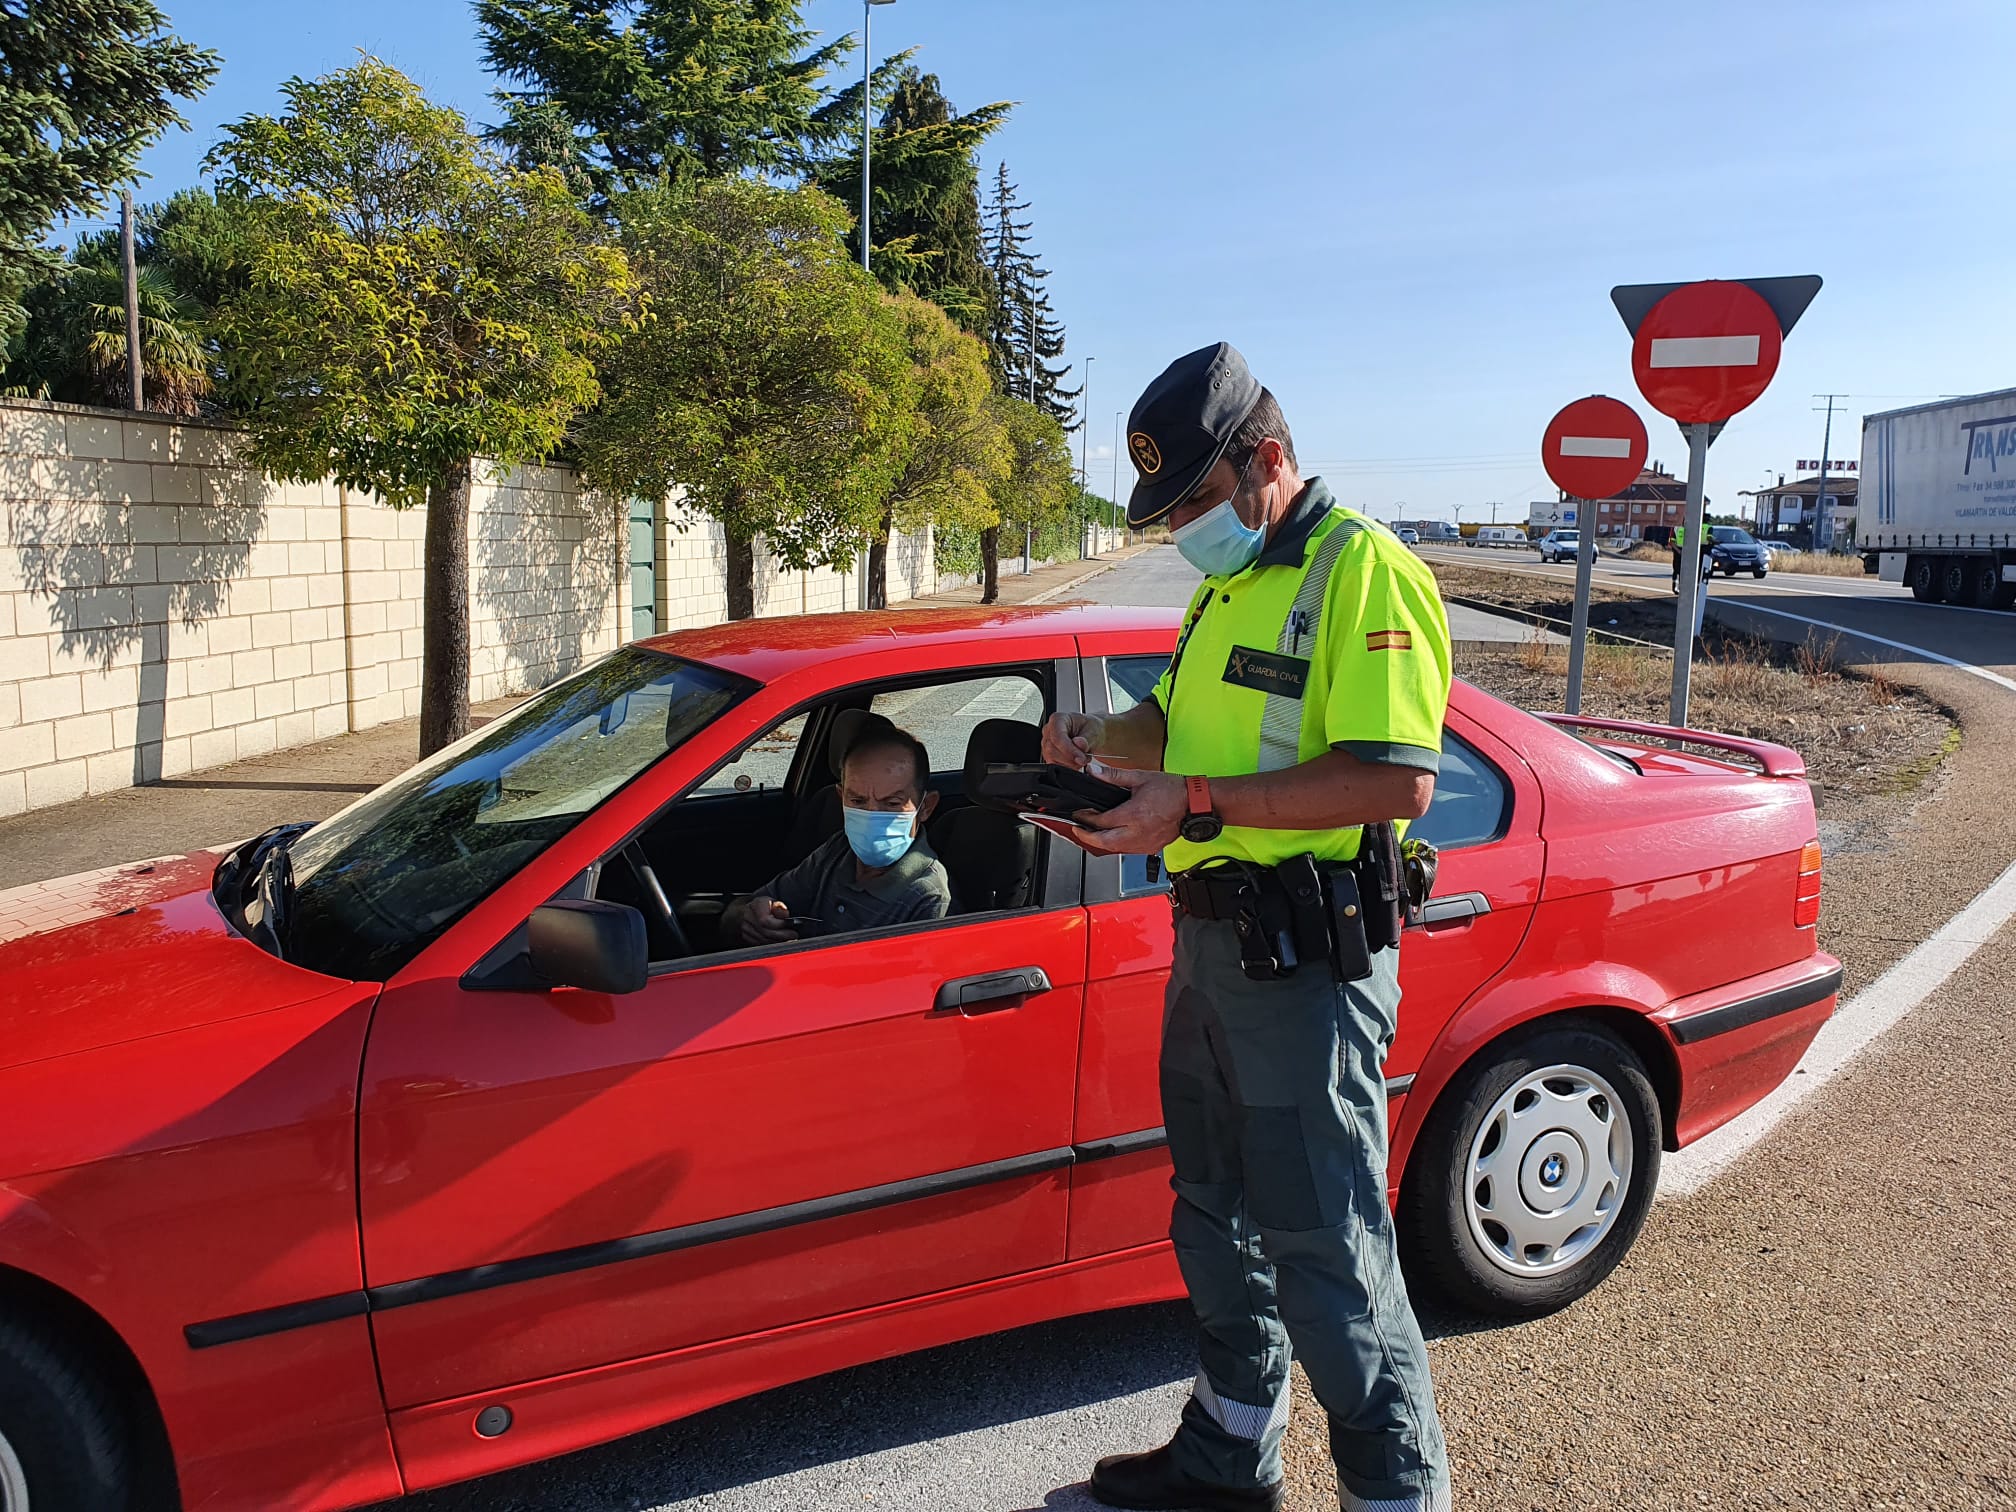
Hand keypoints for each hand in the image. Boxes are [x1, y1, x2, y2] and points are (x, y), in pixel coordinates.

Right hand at [739, 896, 798, 945]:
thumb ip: (781, 908)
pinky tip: (779, 941)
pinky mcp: (746, 936)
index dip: (779, 925)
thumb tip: (785, 915)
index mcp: (757, 904)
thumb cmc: (767, 905)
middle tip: (793, 935)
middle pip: (765, 932)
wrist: (754, 909)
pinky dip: (771, 944)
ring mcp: (745, 927)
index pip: (765, 920)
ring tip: (788, 939)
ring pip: (763, 940)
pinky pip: (760, 944)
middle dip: (782, 936)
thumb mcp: (776, 902)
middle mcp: (748, 916)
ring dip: (778, 941)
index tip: (791, 925)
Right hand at [1042, 711, 1105, 770]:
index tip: (1081, 758)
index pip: (1057, 736)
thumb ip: (1086, 739)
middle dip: (1070, 759)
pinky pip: (1055, 765)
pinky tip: (1077, 762)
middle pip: (1052, 750)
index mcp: (1058, 719)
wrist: (1093, 735)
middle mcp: (1050, 731)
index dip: (1068, 750)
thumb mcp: (1094, 731)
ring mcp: (1048, 744)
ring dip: (1070, 764)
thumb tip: (1078, 743)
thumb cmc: (1092, 729)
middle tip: (1085, 758)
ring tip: (1083, 758)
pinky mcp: (1050, 755)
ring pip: (1052, 759)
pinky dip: (1068, 767)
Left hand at [1071, 765, 1185, 855]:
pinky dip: (1117, 846)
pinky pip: (1128, 851)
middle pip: (1103, 842)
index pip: (1101, 821)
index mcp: (1134, 815)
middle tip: (1077, 830)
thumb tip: (1094, 771)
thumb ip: (1114, 775)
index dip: (1086, 818)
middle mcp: (1137, 833)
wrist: (1196, 804)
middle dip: (1086, 838)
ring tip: (1092, 834)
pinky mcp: (1151, 847)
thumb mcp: (1141, 777)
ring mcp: (1145, 843)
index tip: (1078, 814)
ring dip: (1101, 843)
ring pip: (1115, 849)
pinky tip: (1113, 837)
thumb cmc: (1173, 791)